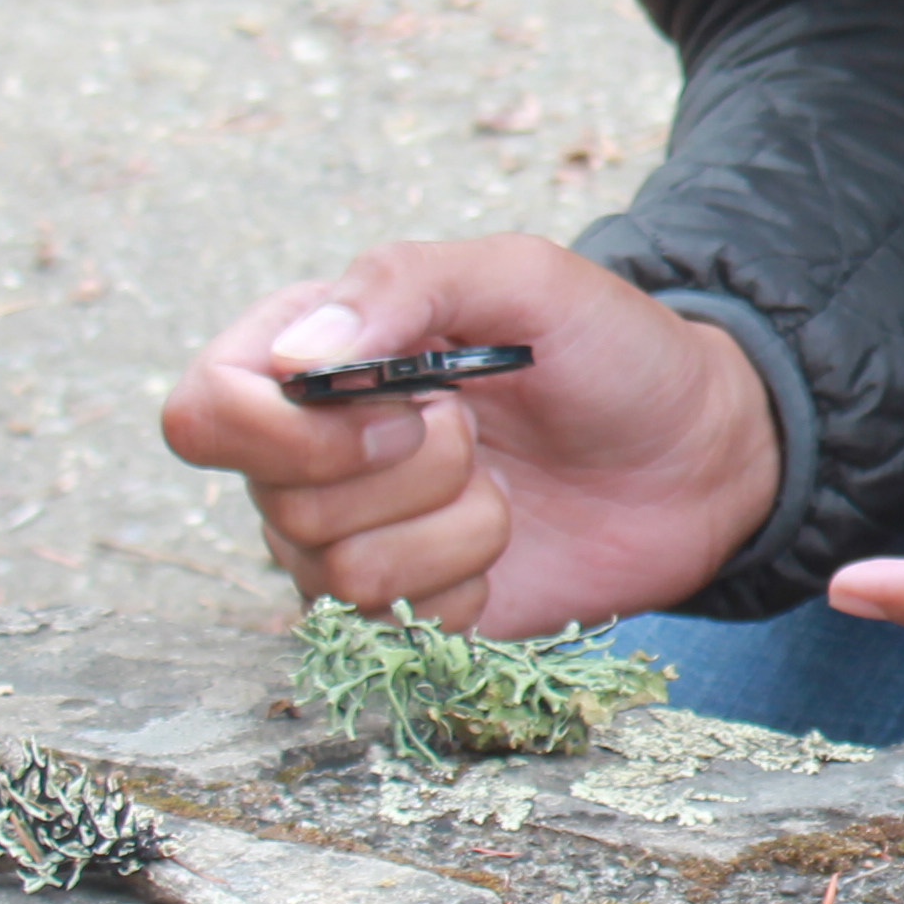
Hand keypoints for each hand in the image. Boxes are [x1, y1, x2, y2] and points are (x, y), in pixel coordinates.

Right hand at [162, 238, 780, 640]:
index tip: (401, 406)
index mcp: (309, 360)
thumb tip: (295, 356)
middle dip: (410, 471)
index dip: (282, 429)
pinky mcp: (410, 610)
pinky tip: (508, 544)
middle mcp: (308, 458)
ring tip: (504, 485)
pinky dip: (471, 583)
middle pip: (280, 503)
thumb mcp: (522, 277)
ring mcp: (353, 541)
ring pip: (343, 574)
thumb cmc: (607, 349)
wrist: (699, 451)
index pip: (204, 411)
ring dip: (456, 526)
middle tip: (478, 430)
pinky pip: (401, 626)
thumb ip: (406, 284)